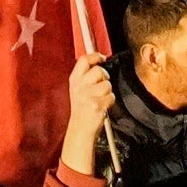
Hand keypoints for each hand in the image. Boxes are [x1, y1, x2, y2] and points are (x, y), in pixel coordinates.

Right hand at [63, 53, 117, 170]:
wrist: (80, 130)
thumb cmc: (82, 109)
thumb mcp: (78, 89)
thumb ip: (86, 75)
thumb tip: (99, 60)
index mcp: (74, 80)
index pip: (84, 60)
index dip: (95, 56)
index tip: (102, 58)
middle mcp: (79, 86)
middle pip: (99, 71)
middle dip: (104, 78)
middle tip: (101, 87)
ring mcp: (87, 95)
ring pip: (107, 85)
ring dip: (107, 92)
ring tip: (100, 99)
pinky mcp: (96, 105)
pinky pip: (111, 97)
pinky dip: (110, 102)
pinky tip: (102, 107)